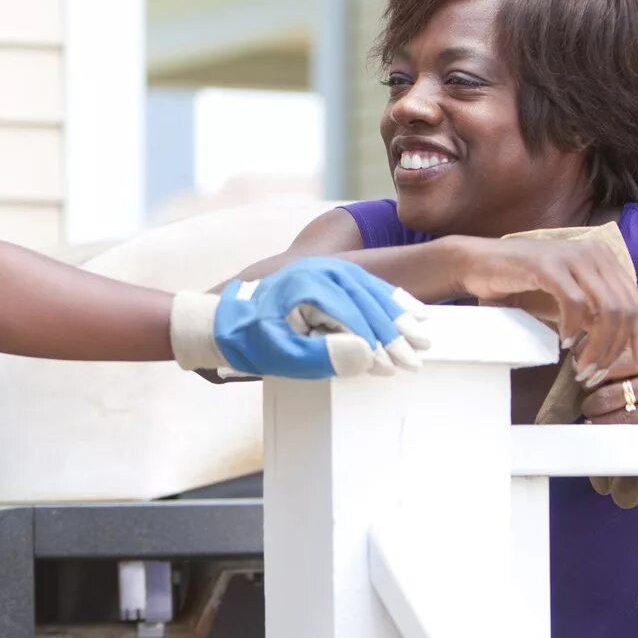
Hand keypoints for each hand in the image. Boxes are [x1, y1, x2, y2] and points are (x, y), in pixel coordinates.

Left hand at [171, 257, 430, 378]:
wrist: (216, 320)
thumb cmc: (243, 340)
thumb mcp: (279, 355)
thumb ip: (323, 356)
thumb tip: (366, 355)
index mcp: (308, 287)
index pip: (355, 317)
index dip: (379, 343)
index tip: (397, 366)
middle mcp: (318, 272)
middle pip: (368, 299)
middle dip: (395, 330)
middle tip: (416, 357)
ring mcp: (321, 271)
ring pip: (369, 288)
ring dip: (396, 312)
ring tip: (421, 334)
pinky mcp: (322, 276)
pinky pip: (362, 284)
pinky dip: (385, 298)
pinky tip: (403, 309)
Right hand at [453, 236, 637, 379]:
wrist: (478, 265)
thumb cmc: (522, 287)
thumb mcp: (566, 303)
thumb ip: (594, 317)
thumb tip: (619, 348)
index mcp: (605, 261)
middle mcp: (595, 254)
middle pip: (627, 310)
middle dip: (614, 350)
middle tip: (595, 375)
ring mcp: (573, 256)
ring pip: (607, 309)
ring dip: (596, 346)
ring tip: (580, 368)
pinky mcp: (549, 264)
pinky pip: (575, 303)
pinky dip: (573, 328)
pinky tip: (563, 343)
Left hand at [578, 320, 637, 423]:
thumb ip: (634, 340)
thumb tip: (585, 348)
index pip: (606, 338)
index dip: (585, 354)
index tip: (578, 365)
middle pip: (603, 367)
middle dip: (585, 381)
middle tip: (581, 390)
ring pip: (609, 396)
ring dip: (592, 407)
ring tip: (590, 410)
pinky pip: (625, 420)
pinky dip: (606, 423)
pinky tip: (603, 422)